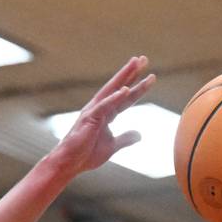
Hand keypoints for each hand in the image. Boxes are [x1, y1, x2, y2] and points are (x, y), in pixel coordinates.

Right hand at [51, 56, 156, 174]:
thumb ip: (125, 138)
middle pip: (119, 87)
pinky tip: (125, 89)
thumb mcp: (112, 146)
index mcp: (107, 114)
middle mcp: (100, 108)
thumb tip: (139, 134)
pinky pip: (104, 106)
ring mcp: (94, 111)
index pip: (126, 98)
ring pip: (112, 91)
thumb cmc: (87, 154)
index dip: (138, 88)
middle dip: (132, 73)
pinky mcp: (89, 118)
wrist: (70, 163)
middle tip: (144, 59)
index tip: (151, 77)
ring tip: (136, 64)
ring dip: (125, 77)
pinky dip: (114, 98)